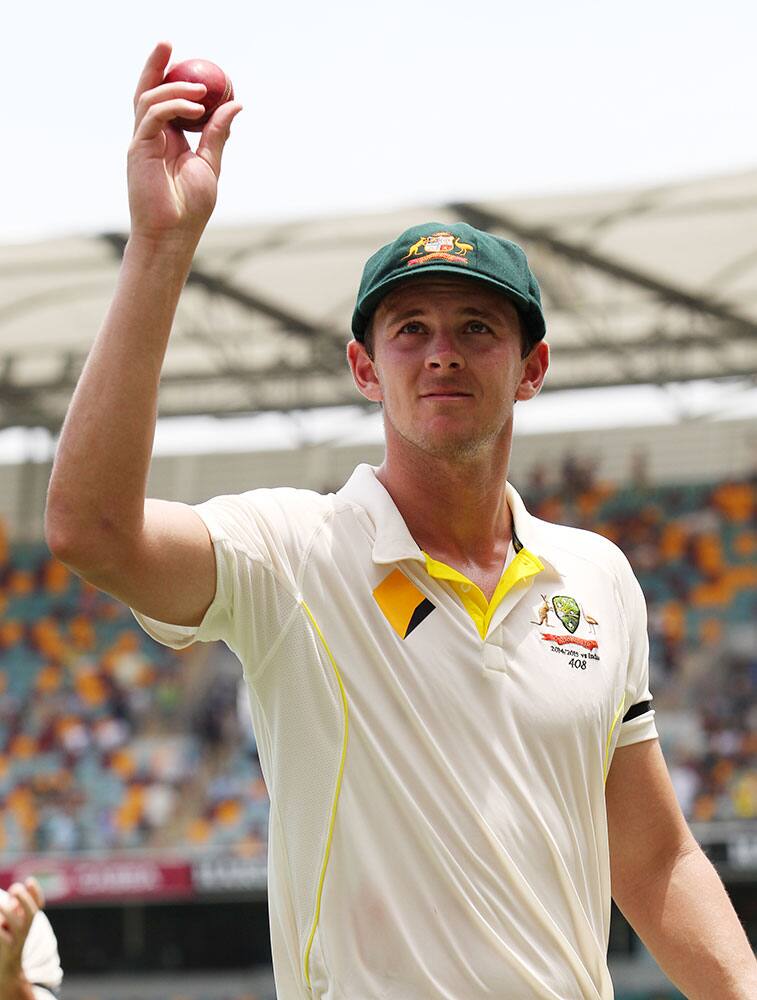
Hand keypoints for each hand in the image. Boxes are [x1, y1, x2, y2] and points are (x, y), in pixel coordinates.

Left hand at [0, 878, 43, 978]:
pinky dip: (0, 930)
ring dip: (9, 913)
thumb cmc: (9, 938)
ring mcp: (17, 940)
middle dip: (24, 900)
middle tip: (15, 888)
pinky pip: (3, 938)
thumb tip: (15, 888)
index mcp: (28, 920)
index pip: (37, 904)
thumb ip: (15, 906)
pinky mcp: (7, 949)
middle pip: (31, 914)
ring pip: (17, 926)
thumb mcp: (14, 920)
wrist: (7, 967)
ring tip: (1, 905)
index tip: (29, 880)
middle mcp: (25, 930)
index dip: (35, 892)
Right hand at [127, 41, 242, 245]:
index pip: (167, 100)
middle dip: (156, 65)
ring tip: (203, 92)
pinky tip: (197, 111)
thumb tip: (235, 103)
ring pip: (149, 99)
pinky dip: (172, 107)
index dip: (175, 79)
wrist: (172, 235)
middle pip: (148, 91)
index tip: (197, 65)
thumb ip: (218, 133)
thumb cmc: (190, 208)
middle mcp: (150, 136)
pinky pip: (151, 116)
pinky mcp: (138, 149)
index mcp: (166, 139)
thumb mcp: (210, 164)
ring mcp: (142, 142)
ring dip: (175, 89)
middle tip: (169, 43)